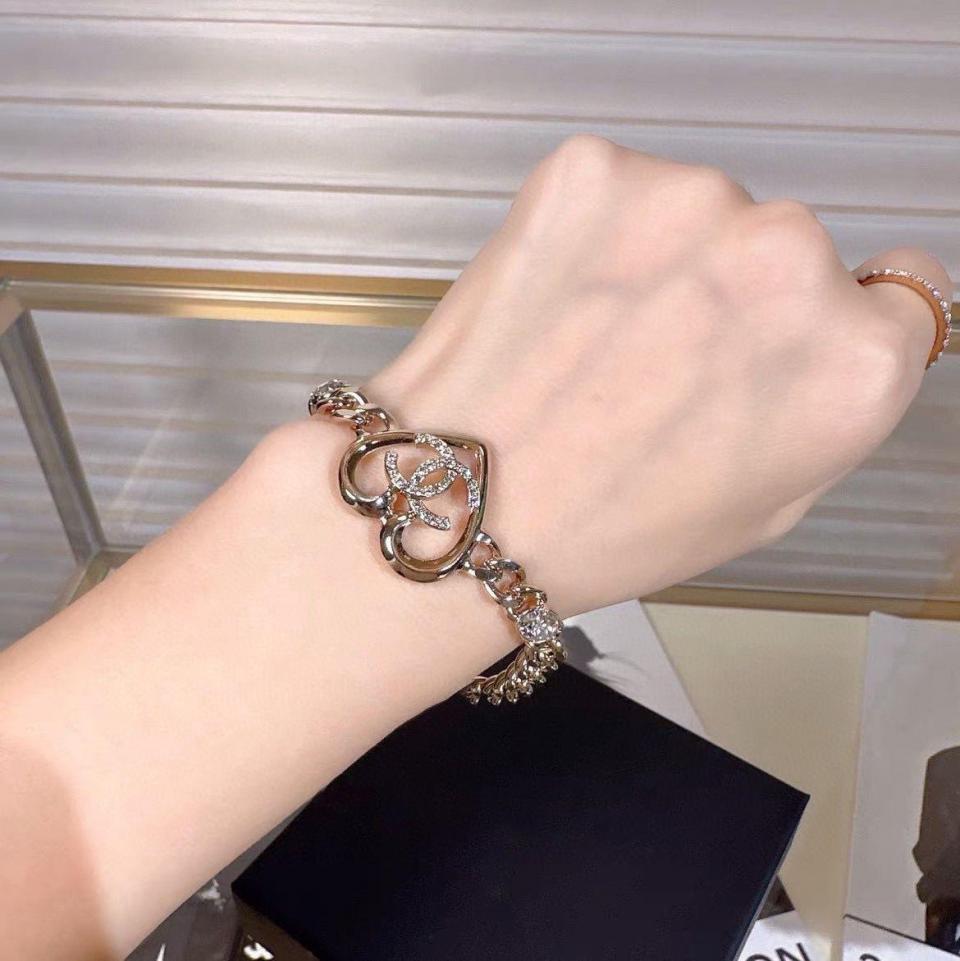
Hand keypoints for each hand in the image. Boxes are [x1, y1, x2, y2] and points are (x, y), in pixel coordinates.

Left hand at [365, 135, 951, 614]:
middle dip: (737, 300)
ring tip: (596, 346)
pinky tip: (559, 308)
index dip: (835, 323)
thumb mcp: (766, 502)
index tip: (782, 340)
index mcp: (849, 362)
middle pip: (791, 252)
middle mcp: (786, 262)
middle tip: (659, 368)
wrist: (458, 501)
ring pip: (702, 216)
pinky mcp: (593, 172)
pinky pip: (622, 193)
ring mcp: (686, 201)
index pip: (901, 292)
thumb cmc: (602, 526)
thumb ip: (829, 404)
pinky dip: (596, 237)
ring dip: (663, 264)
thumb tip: (847, 333)